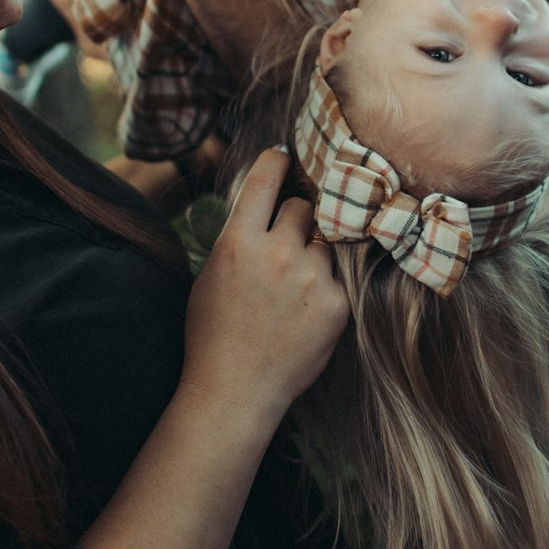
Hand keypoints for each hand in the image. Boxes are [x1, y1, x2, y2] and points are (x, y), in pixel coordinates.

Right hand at [181, 148, 348, 428]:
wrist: (235, 391)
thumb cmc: (213, 333)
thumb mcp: (211, 274)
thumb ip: (239, 236)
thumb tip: (263, 202)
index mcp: (238, 242)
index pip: (267, 178)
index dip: (277, 161)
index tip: (284, 156)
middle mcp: (277, 253)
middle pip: (302, 206)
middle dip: (295, 218)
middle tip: (285, 245)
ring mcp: (311, 278)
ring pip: (324, 240)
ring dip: (313, 252)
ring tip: (293, 287)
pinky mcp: (336, 303)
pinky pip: (337, 276)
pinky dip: (324, 287)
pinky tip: (304, 312)